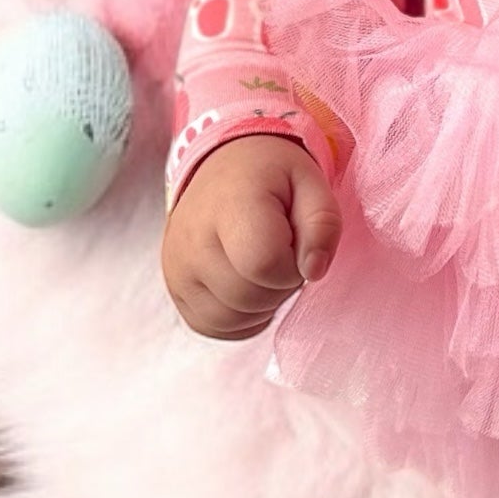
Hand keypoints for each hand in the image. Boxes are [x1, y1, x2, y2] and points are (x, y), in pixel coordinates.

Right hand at [161, 133, 340, 341]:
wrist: (224, 170)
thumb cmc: (273, 178)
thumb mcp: (312, 183)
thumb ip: (323, 225)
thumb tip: (314, 271)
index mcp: (229, 206)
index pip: (265, 264)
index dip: (294, 263)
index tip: (294, 241)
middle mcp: (192, 241)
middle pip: (250, 296)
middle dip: (281, 283)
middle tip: (282, 251)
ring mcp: (177, 269)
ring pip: (231, 319)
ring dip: (262, 303)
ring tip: (263, 266)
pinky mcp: (175, 290)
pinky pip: (214, 326)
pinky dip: (241, 316)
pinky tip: (248, 284)